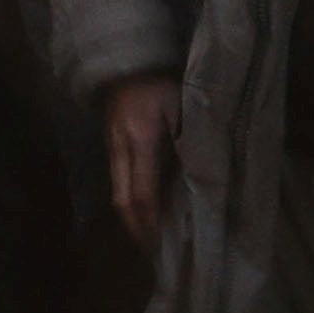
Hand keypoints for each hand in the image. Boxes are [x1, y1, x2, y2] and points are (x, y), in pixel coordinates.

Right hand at [107, 77, 181, 250]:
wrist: (128, 61)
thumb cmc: (163, 84)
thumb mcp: (185, 108)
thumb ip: (191, 142)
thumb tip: (202, 179)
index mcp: (142, 140)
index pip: (144, 191)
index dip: (150, 220)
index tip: (159, 243)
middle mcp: (121, 148)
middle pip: (123, 198)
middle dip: (136, 226)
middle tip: (152, 250)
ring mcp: (112, 146)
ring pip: (117, 191)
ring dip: (131, 216)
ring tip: (148, 234)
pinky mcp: (111, 144)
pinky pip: (118, 179)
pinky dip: (130, 199)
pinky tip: (144, 207)